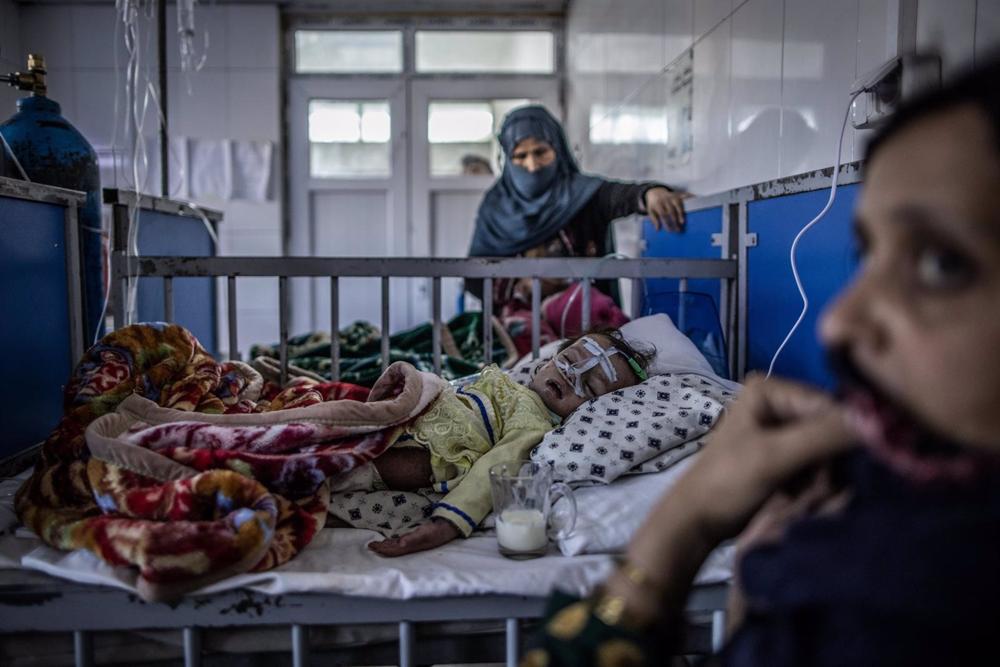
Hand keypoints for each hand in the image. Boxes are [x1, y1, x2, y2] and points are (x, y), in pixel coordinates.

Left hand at [368, 518, 460, 556]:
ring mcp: (411, 544)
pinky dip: (391, 542)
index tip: (371, 546)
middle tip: (369, 545)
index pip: (392, 551)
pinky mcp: (413, 539)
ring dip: (384, 546)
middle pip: (391, 550)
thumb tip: (400, 544)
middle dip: (380, 549)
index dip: (382, 550)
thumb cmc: (434, 532)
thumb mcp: (423, 534)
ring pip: (394, 547)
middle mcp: (408, 547)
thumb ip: (412, 539)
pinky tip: (388, 541)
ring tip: (375, 544)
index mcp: (409, 548)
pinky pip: (398, 543)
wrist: (445, 529)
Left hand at [607, 377, 856, 633]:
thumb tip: (878, 421)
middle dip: (834, 458)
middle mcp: (778, 401)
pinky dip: (820, 481)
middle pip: (831, 426)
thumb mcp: (774, 457)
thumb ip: (822, 436)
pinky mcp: (786, 455)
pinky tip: (808, 496)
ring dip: (828, 474)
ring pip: (830, 448)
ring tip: (812, 493)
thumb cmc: (727, 483)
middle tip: (825, 486)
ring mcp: (781, 429)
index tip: (857, 467)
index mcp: (769, 388)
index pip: (829, 406)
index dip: (848, 435)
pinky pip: (820, 463)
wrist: (697, 521)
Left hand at [644, 187, 689, 231]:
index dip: (667, 223)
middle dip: (675, 221)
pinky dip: (688, 198)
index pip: (663, 215)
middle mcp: (665, 200)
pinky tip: (693, 200)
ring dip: (681, 214)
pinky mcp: (677, 195)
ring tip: (683, 223)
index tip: (670, 230)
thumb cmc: (654, 205)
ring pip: (678, 206)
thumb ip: (654, 220)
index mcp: (658, 204)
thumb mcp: (651, 211)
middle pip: (671, 212)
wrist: (655, 193)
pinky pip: (684, 197)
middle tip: (678, 229)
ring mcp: (672, 197)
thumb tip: (657, 229)